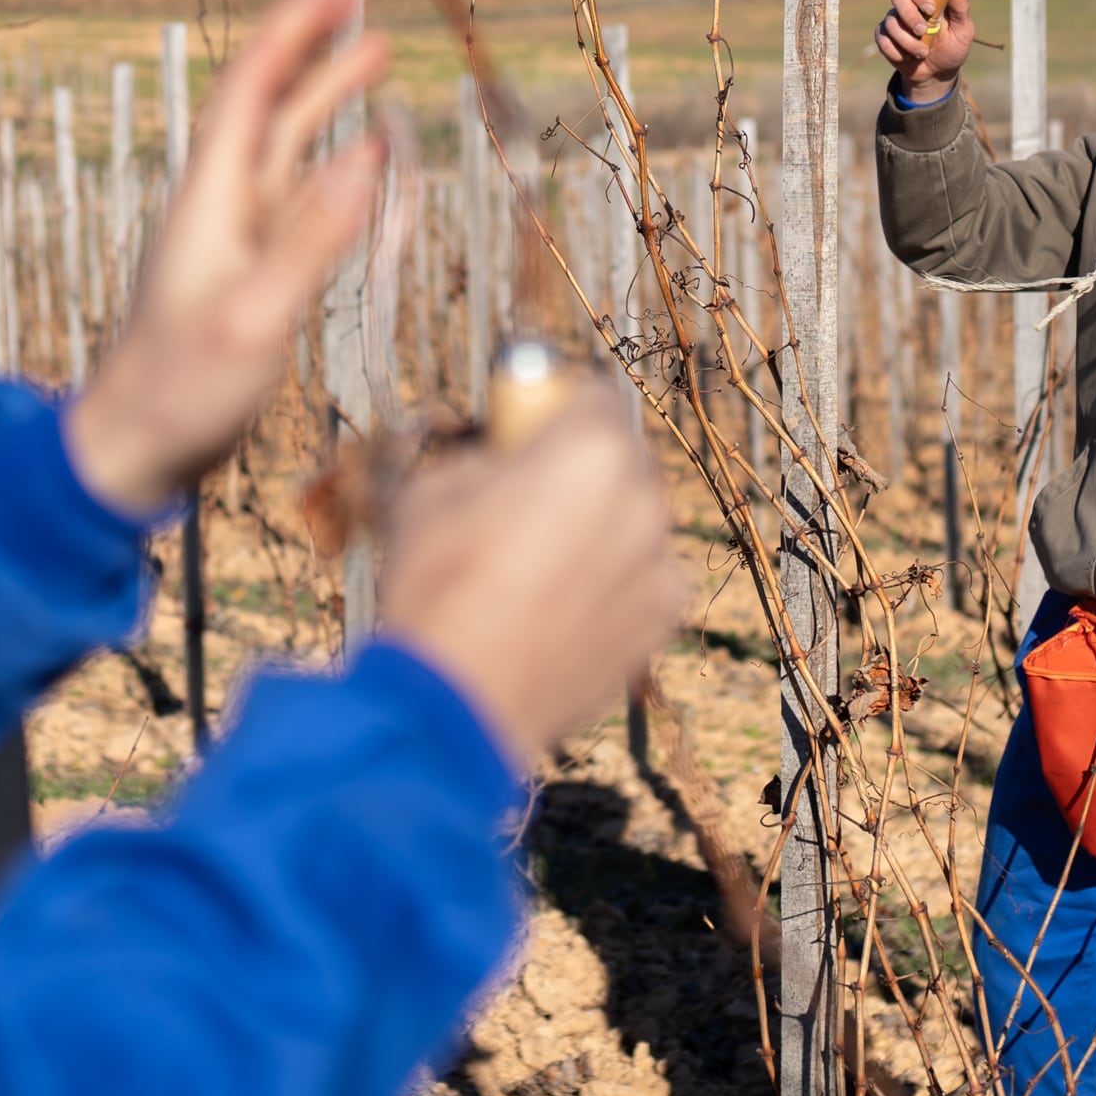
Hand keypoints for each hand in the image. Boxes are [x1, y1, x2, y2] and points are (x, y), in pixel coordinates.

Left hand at [63, 0, 386, 513]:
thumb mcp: (252, 318)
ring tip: (374, 61)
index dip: (291, 31)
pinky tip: (363, 163)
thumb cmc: (181, 390)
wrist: (135, 448)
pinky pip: (298, 200)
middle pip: (269, 107)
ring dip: (327, 102)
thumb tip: (367, 160)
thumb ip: (310, 243)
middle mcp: (220, 206)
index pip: (251, 89)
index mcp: (210, 200)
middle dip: (314, 52)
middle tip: (363, 8)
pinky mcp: (248, 273)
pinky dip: (334, 168)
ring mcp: (235, 239)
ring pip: (286, 149)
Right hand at [377, 393, 684, 770]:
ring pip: (629, 523)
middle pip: (614, 460)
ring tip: (532, 572)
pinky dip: (608, 585)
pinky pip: (638, 579)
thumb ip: (482, 452)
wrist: (457, 703)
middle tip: (520, 504)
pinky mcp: (662, 620)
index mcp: (591, 451)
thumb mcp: (433, 487)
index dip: (547, 407)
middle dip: (574, 472)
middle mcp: (643, 500)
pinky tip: (555, 611)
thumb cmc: (435, 587)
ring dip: (594, 530)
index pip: (586, 393)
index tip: (521, 429)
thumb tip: (497, 453)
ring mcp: (659, 563)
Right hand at [872, 0, 974, 98]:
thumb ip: (960, 8)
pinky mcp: (884, 37)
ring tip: (923, 53)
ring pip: (891, 22)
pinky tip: (908, 58)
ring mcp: (894, 20)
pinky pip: (883, 39)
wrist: (937, 74)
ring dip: (908, 42)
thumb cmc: (952, 48)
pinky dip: (897, 52)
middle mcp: (908, 5)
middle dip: (909, 15)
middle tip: (922, 31)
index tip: (930, 9)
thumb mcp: (962, 30)